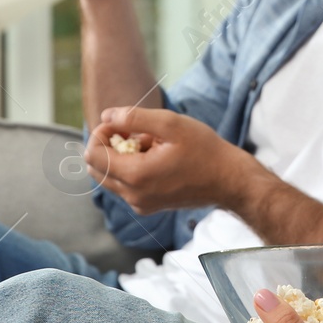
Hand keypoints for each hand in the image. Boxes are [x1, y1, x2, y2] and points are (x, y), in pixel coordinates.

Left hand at [84, 107, 256, 215]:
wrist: (229, 180)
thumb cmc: (204, 150)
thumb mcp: (170, 124)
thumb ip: (133, 118)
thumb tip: (106, 116)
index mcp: (136, 176)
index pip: (93, 155)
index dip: (101, 133)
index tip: (121, 123)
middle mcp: (133, 196)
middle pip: (97, 168)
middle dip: (108, 145)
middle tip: (134, 132)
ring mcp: (140, 204)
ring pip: (110, 177)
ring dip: (121, 156)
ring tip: (149, 144)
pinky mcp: (148, 206)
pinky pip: (125, 186)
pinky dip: (132, 168)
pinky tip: (156, 157)